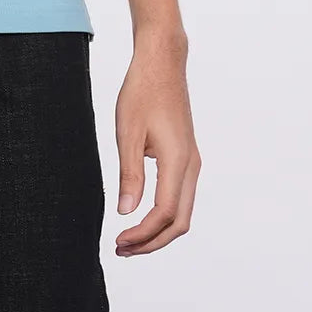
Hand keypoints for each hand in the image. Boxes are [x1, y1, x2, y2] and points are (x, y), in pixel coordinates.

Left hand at [114, 31, 200, 255]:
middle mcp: (191, 165)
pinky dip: (164, 214)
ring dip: (158, 230)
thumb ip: (129, 173)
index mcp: (178, 161)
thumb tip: (127, 212)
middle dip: (152, 242)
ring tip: (129, 238)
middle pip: (179, 222)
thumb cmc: (142, 90)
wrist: (162, 62)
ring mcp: (192, 160)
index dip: (143, 235)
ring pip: (182, 211)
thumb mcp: (127, 130)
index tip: (118, 241)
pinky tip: (141, 213)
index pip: (164, 214)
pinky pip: (181, 196)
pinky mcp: (187, 155)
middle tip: (122, 249)